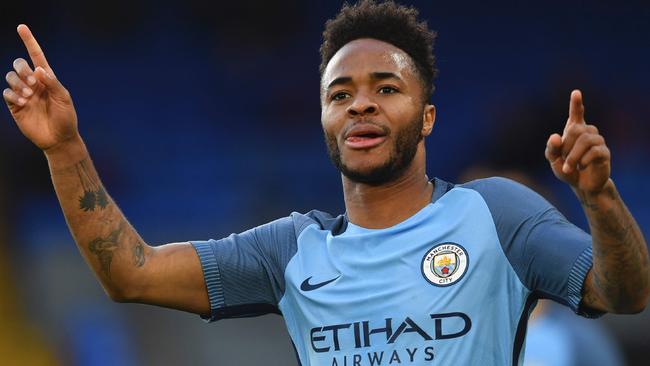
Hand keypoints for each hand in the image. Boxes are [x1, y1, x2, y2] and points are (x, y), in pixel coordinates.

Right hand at [3, 24, 78, 150]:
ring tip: (28, 95)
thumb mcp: (63, 99)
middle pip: (19, 64)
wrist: (59, 139)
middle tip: (33, 83)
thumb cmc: (66, 118)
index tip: (21, 27)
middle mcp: (33, 84)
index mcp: (47, 79)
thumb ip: (52, 83)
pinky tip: (23, 102)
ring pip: (10, 76)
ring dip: (18, 82)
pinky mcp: (15, 106)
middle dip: (22, 70)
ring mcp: (23, 94)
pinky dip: (13, 94)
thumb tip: (39, 69)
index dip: (29, 41)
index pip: (36, 56)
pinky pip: (6, 92)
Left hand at [545, 90, 610, 193]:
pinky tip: (581, 167)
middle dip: (566, 146)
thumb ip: (551, 148)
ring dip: (573, 156)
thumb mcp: (553, 160)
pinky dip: (583, 160)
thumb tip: (555, 136)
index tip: (576, 92)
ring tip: (568, 167)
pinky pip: (594, 151)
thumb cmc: (567, 169)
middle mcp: (588, 132)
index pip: (576, 114)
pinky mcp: (605, 153)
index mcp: (574, 131)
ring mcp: (598, 142)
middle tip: (562, 159)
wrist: (582, 185)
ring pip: (586, 140)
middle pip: (576, 130)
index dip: (576, 104)